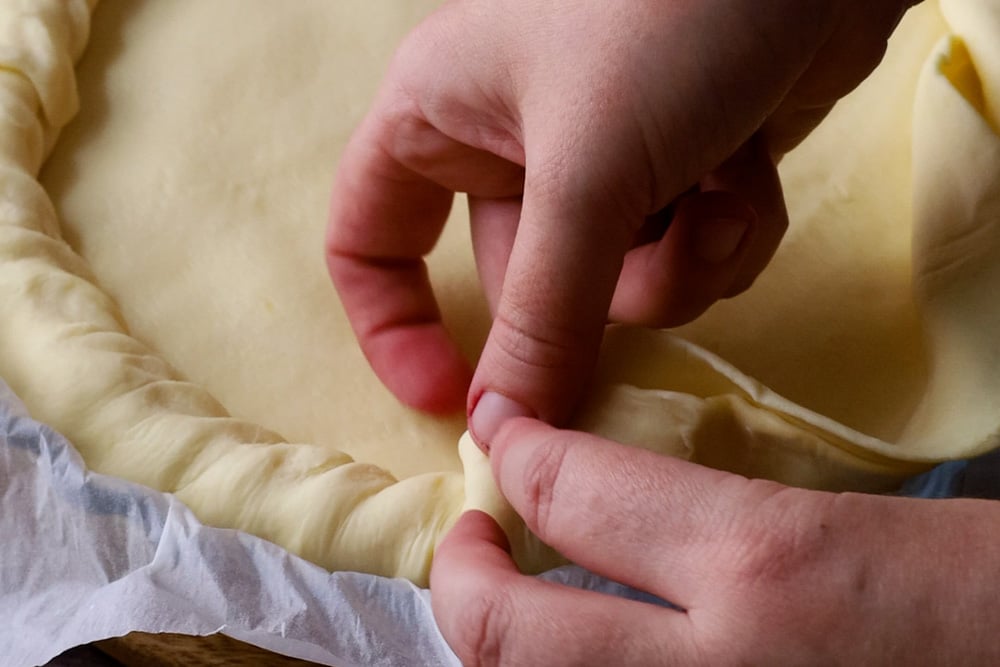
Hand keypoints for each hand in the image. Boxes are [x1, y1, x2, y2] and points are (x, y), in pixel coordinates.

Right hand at [326, 0, 914, 438]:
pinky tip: (753, 179)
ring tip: (720, 201)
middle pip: (521, 286)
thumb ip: (541, 315)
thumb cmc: (669, 21)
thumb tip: (501, 430)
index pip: (367, 239)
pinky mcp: (677, 165)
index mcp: (439, 115)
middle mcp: (508, 138)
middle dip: (599, 296)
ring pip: (610, 284)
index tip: (453, 402)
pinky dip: (723, 239)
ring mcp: (597, 154)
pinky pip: (679, 254)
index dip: (395, 328)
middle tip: (654, 261)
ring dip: (675, 271)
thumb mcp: (589, 175)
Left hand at [431, 419, 999, 664]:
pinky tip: (588, 649)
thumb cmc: (987, 598)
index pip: (570, 493)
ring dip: (503, 642)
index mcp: (768, 567)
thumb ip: (723, 513)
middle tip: (474, 536)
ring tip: (516, 597)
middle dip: (461, 576)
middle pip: (505, 634)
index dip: (517, 450)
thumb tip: (615, 504)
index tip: (502, 429)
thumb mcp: (859, 526)